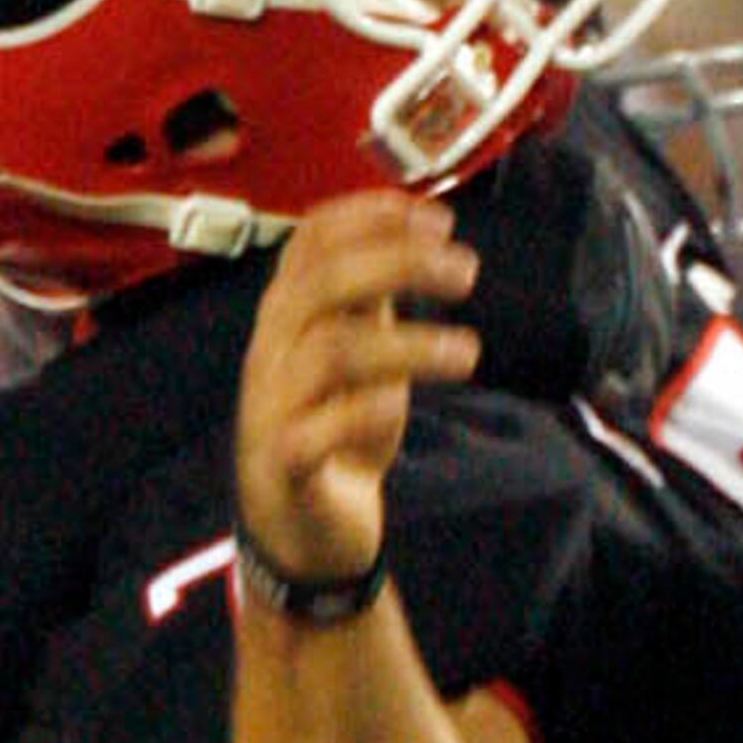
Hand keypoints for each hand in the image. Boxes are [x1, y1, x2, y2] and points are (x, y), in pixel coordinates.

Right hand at [235, 193, 480, 597]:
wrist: (302, 525)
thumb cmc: (332, 427)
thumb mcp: (356, 346)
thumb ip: (372, 295)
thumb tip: (415, 231)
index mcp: (288, 313)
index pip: (313, 240)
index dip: (372, 217)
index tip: (437, 217)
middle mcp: (273, 350)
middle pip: (323, 283)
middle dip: (399, 263)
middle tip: (465, 271)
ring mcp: (274, 406)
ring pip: (331, 352)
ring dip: (409, 344)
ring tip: (469, 352)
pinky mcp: (286, 465)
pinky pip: (313, 432)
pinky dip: (361, 413)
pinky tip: (400, 406)